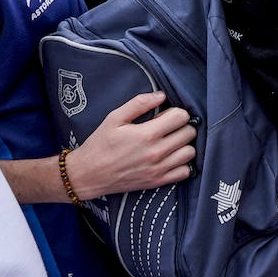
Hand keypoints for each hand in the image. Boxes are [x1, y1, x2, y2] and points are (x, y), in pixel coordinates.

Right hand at [65, 92, 196, 197]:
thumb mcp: (114, 118)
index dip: (176, 112)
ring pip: (190, 152)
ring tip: (170, 143)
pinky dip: (182, 164)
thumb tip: (161, 95)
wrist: (87, 175)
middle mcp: (156, 152)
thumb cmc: (99, 145)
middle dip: (181, 126)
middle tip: (168, 128)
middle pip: (189, 133)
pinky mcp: (157, 181)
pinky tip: (171, 158)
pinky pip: (185, 172)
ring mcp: (158, 169)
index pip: (182, 117)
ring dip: (184, 145)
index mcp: (146, 134)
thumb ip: (139, 103)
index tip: (165, 116)